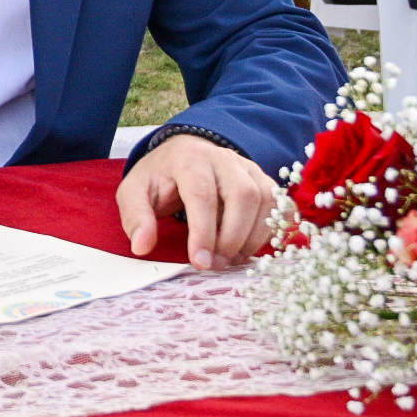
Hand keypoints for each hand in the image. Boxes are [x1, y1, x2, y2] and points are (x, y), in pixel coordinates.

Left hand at [119, 133, 282, 270]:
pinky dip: (272, 231)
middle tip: (215, 264)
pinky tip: (250, 248)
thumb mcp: (135, 192)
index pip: (203, 195)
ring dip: (253, 238)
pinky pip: (280, 206)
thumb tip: (142, 246)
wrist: (183, 153)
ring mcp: (248, 168)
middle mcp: (224, 159)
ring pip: (266, 201)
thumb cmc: (161, 177)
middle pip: (242, 196)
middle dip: (231, 238)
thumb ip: (137, 217)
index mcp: (190, 159)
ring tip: (230, 259)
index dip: (204, 232)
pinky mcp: (264, 180)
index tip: (200, 262)